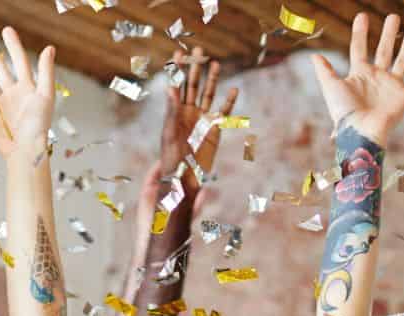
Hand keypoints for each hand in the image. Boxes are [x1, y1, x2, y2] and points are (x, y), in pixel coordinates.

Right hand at [0, 28, 55, 161]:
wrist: (24, 150)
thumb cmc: (38, 126)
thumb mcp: (45, 97)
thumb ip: (46, 73)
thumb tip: (49, 49)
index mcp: (27, 88)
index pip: (19, 61)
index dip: (13, 46)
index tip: (6, 30)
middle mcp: (13, 95)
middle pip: (1, 69)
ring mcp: (0, 106)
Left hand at [159, 51, 237, 179]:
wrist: (184, 177)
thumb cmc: (171, 157)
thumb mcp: (170, 133)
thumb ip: (172, 110)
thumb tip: (170, 88)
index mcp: (175, 112)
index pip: (176, 86)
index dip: (177, 70)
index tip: (178, 53)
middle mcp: (188, 112)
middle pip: (193, 85)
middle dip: (195, 68)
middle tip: (198, 50)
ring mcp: (202, 119)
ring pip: (208, 94)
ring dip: (211, 79)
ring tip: (215, 63)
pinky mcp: (214, 128)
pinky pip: (223, 112)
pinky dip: (229, 102)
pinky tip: (233, 90)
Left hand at [310, 13, 403, 143]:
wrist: (361, 133)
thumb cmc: (345, 113)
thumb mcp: (331, 88)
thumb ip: (325, 71)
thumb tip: (314, 55)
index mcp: (359, 75)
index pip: (359, 49)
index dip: (359, 33)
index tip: (362, 15)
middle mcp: (376, 78)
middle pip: (383, 51)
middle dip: (388, 34)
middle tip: (393, 17)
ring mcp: (391, 87)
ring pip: (402, 62)